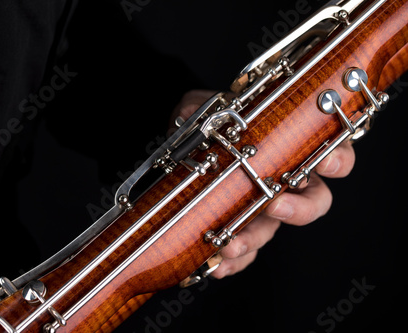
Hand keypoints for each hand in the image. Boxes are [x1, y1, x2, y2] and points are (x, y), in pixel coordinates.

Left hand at [172, 90, 355, 278]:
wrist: (190, 147)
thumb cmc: (214, 126)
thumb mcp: (207, 110)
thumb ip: (202, 107)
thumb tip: (191, 112)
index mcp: (291, 151)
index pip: (332, 156)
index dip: (337, 161)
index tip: (325, 162)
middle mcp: (285, 183)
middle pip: (314, 202)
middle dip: (301, 209)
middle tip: (276, 207)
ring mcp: (264, 209)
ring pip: (274, 230)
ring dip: (254, 241)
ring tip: (229, 245)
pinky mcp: (242, 228)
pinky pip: (247, 251)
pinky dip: (234, 262)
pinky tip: (216, 265)